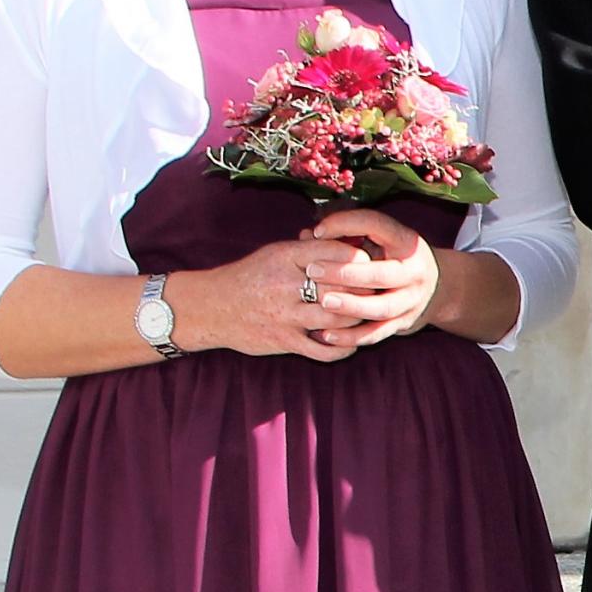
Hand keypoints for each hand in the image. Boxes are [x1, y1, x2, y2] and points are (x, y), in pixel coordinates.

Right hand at [176, 223, 411, 361]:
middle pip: (341, 287)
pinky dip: (341, 349)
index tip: (369, 264)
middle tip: (379, 292)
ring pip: (337, 319)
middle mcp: (286, 284)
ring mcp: (285, 315)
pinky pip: (322, 350)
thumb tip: (347, 242)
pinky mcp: (283, 341)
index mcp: (285, 256)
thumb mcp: (275, 254)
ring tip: (367, 317)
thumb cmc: (250, 277)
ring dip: (357, 320)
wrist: (212, 308)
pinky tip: (350, 344)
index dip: (358, 259)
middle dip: (364, 290)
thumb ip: (309, 249)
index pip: (334, 253)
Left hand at [307, 208, 442, 349]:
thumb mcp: (380, 238)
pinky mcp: (404, 323)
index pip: (377, 225)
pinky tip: (327, 335)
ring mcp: (411, 300)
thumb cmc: (392, 256)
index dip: (346, 225)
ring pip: (381, 308)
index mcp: (407, 242)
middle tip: (312, 270)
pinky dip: (351, 337)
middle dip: (345, 273)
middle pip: (381, 274)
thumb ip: (345, 234)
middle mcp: (414, 271)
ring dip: (351, 306)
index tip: (318, 231)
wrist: (436, 287)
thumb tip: (304, 235)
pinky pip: (376, 334)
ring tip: (323, 302)